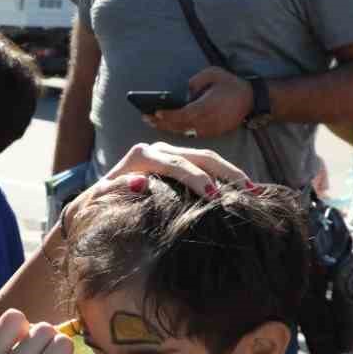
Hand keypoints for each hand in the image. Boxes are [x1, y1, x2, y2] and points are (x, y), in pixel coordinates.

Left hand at [98, 141, 249, 197]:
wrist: (99, 199)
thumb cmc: (101, 205)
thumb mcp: (103, 199)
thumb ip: (117, 190)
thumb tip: (139, 183)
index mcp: (141, 156)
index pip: (175, 165)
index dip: (195, 179)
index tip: (213, 196)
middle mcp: (158, 148)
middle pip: (198, 156)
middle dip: (223, 174)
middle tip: (246, 192)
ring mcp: (171, 153)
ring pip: (207, 158)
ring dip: (232, 173)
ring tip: (254, 190)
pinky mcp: (180, 161)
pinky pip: (207, 165)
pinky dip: (227, 176)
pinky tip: (245, 189)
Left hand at [145, 67, 252, 139]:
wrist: (251, 101)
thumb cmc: (231, 84)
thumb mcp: (212, 74)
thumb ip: (195, 82)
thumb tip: (183, 93)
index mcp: (204, 108)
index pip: (180, 115)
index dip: (166, 115)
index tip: (153, 112)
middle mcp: (205, 123)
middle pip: (178, 126)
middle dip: (161, 122)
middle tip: (146, 117)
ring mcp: (209, 130)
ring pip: (184, 132)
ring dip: (168, 127)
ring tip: (154, 121)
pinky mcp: (212, 134)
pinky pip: (191, 133)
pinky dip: (178, 129)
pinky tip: (169, 124)